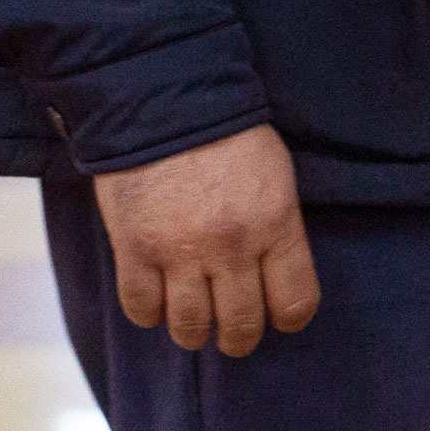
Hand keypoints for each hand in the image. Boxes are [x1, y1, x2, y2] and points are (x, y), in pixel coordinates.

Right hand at [93, 124, 320, 357]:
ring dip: (194, 332)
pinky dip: (149, 313)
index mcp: (275, 225)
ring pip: (191, 327)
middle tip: (230, 330)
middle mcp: (231, 246)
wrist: (159, 94)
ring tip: (192, 321)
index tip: (275, 313)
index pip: (295, 304)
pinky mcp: (134, 247)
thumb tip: (273, 279)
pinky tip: (155, 299)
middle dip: (238, 337)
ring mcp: (180, 250)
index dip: (286, 318)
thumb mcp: (274, 177)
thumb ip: (277, 230)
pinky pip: (141, 308)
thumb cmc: (224, 133)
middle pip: (242, 326)